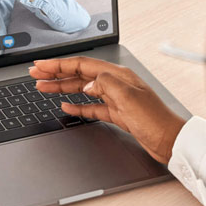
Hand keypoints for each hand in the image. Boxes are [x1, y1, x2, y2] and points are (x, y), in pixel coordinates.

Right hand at [29, 57, 186, 163]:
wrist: (170, 140)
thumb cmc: (155, 120)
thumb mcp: (128, 98)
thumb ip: (105, 84)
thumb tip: (88, 82)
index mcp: (117, 75)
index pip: (81, 65)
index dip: (59, 64)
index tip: (41, 65)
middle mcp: (115, 84)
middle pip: (79, 75)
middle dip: (55, 74)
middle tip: (35, 74)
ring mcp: (115, 99)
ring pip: (82, 90)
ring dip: (62, 88)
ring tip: (43, 88)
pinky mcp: (117, 114)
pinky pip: (92, 107)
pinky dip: (77, 106)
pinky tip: (66, 106)